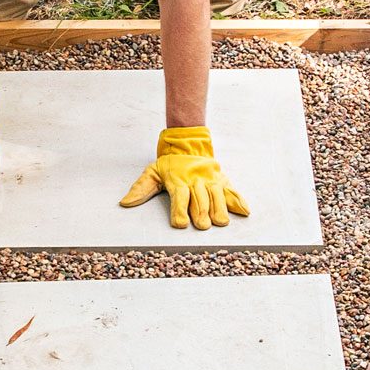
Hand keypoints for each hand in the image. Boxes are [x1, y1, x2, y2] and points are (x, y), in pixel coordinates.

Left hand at [119, 126, 248, 229]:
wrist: (188, 144)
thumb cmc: (169, 164)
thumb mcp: (152, 172)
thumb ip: (140, 188)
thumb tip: (125, 202)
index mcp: (178, 180)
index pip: (180, 197)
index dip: (179, 210)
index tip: (179, 224)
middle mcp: (196, 180)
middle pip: (200, 199)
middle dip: (200, 213)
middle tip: (202, 226)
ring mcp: (211, 180)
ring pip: (217, 195)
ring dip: (219, 209)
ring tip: (220, 222)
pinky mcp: (222, 180)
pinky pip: (232, 191)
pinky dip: (239, 201)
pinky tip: (244, 212)